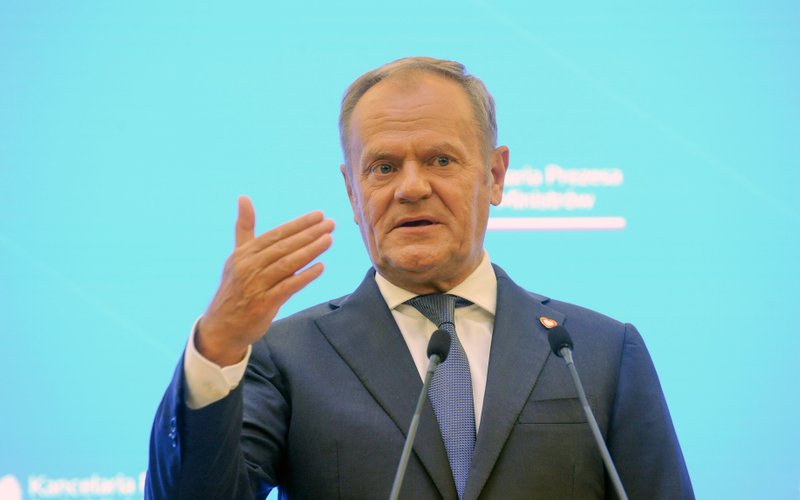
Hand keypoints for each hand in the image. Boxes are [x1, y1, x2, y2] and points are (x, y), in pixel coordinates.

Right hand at [196, 195, 334, 365]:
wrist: (222, 326)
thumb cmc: (235, 288)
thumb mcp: (237, 256)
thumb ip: (245, 228)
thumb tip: (244, 197)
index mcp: (244, 254)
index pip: (276, 234)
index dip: (298, 224)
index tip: (318, 215)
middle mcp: (249, 267)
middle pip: (284, 247)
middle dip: (309, 234)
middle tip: (330, 224)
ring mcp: (256, 286)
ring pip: (287, 264)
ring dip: (310, 251)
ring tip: (329, 240)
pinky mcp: (264, 304)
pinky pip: (288, 287)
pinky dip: (304, 276)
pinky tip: (320, 267)